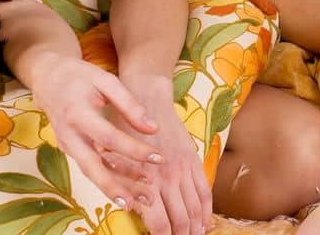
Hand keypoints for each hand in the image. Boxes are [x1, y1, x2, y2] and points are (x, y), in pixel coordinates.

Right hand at [26, 55, 160, 210]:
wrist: (48, 78)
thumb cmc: (80, 76)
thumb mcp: (106, 81)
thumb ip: (129, 104)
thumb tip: (153, 128)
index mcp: (77, 114)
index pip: (109, 138)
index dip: (134, 150)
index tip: (159, 157)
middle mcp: (69, 135)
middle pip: (93, 167)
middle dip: (118, 187)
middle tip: (144, 200)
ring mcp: (67, 145)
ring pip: (92, 173)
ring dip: (116, 188)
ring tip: (143, 200)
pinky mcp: (71, 150)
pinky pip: (91, 168)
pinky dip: (110, 179)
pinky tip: (130, 189)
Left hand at [112, 75, 211, 234]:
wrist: (145, 97)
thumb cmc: (122, 128)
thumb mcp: (113, 158)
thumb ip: (123, 185)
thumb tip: (133, 209)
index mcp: (146, 181)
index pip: (159, 222)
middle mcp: (167, 178)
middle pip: (181, 219)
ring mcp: (183, 169)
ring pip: (195, 208)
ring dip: (195, 228)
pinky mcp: (192, 159)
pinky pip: (204, 190)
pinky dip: (206, 209)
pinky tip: (205, 222)